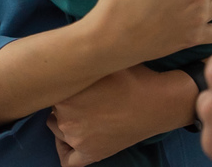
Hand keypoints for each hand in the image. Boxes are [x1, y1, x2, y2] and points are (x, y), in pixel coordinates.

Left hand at [49, 66, 188, 166]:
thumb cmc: (135, 77)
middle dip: (65, 102)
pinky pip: (68, 159)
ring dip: (65, 122)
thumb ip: (81, 61)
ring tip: (86, 111)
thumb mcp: (105, 60)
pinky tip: (73, 140)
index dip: (63, 84)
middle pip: (53, 109)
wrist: (160, 101)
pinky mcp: (91, 154)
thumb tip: (64, 56)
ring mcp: (78, 139)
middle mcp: (67, 118)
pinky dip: (66, 150)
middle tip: (85, 95)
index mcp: (67, 94)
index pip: (51, 89)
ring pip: (57, 130)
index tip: (73, 81)